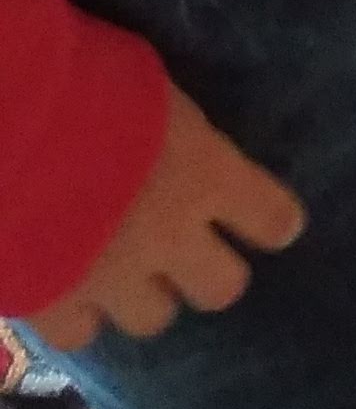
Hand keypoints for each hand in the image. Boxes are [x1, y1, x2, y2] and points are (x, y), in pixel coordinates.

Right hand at [32, 82, 304, 349]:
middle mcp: (169, 236)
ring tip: (122, 271)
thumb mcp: (146, 84)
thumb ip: (168, 127)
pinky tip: (66, 287)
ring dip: (143, 295)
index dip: (272, 221)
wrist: (3, 123)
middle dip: (209, 270)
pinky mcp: (53, 303)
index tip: (274, 224)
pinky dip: (77, 314)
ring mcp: (111, 278)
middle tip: (187, 250)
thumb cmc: (75, 73)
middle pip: (221, 288)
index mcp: (203, 172)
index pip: (270, 217)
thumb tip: (168, 136)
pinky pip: (81, 334)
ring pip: (153, 318)